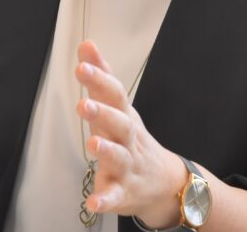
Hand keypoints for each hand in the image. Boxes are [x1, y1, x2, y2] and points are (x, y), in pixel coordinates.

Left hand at [75, 39, 184, 227]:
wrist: (163, 180)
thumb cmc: (131, 137)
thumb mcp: (119, 105)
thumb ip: (101, 75)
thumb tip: (86, 44)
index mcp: (124, 115)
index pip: (114, 93)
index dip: (99, 80)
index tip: (83, 66)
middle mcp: (128, 138)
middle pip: (119, 123)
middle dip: (102, 113)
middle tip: (83, 105)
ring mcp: (128, 165)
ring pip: (119, 157)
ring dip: (107, 150)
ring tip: (93, 144)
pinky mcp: (123, 191)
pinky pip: (115, 196)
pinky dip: (105, 200)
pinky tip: (92, 202)